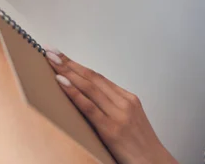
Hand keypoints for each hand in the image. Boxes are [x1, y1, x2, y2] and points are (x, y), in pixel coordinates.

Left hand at [45, 49, 177, 163]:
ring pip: (89, 87)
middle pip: (92, 78)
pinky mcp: (111, 129)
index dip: (79, 66)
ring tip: (51, 61)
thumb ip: (113, 109)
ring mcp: (119, 114)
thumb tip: (89, 102)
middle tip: (51, 51)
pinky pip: (89, 107)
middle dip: (70, 63)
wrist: (154, 163)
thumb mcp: (129, 122)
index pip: (99, 78)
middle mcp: (124, 102)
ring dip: (68, 71)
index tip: (63, 56)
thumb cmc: (140, 148)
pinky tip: (61, 82)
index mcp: (128, 99)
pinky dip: (74, 92)